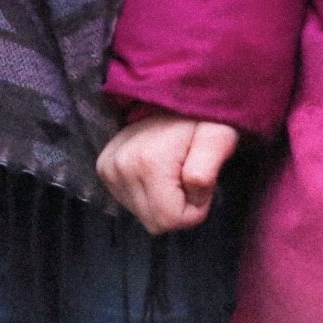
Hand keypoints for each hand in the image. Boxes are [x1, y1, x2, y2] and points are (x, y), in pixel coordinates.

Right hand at [97, 114, 239, 234]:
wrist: (171, 99)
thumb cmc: (202, 120)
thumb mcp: (218, 139)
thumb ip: (207, 170)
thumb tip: (192, 195)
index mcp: (148, 163)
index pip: (170, 220)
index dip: (194, 211)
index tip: (202, 186)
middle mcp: (120, 168)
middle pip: (155, 222)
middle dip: (179, 209)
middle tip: (189, 178)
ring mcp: (108, 169)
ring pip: (144, 216)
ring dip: (165, 203)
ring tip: (174, 173)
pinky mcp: (104, 170)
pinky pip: (132, 204)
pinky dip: (150, 196)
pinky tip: (158, 174)